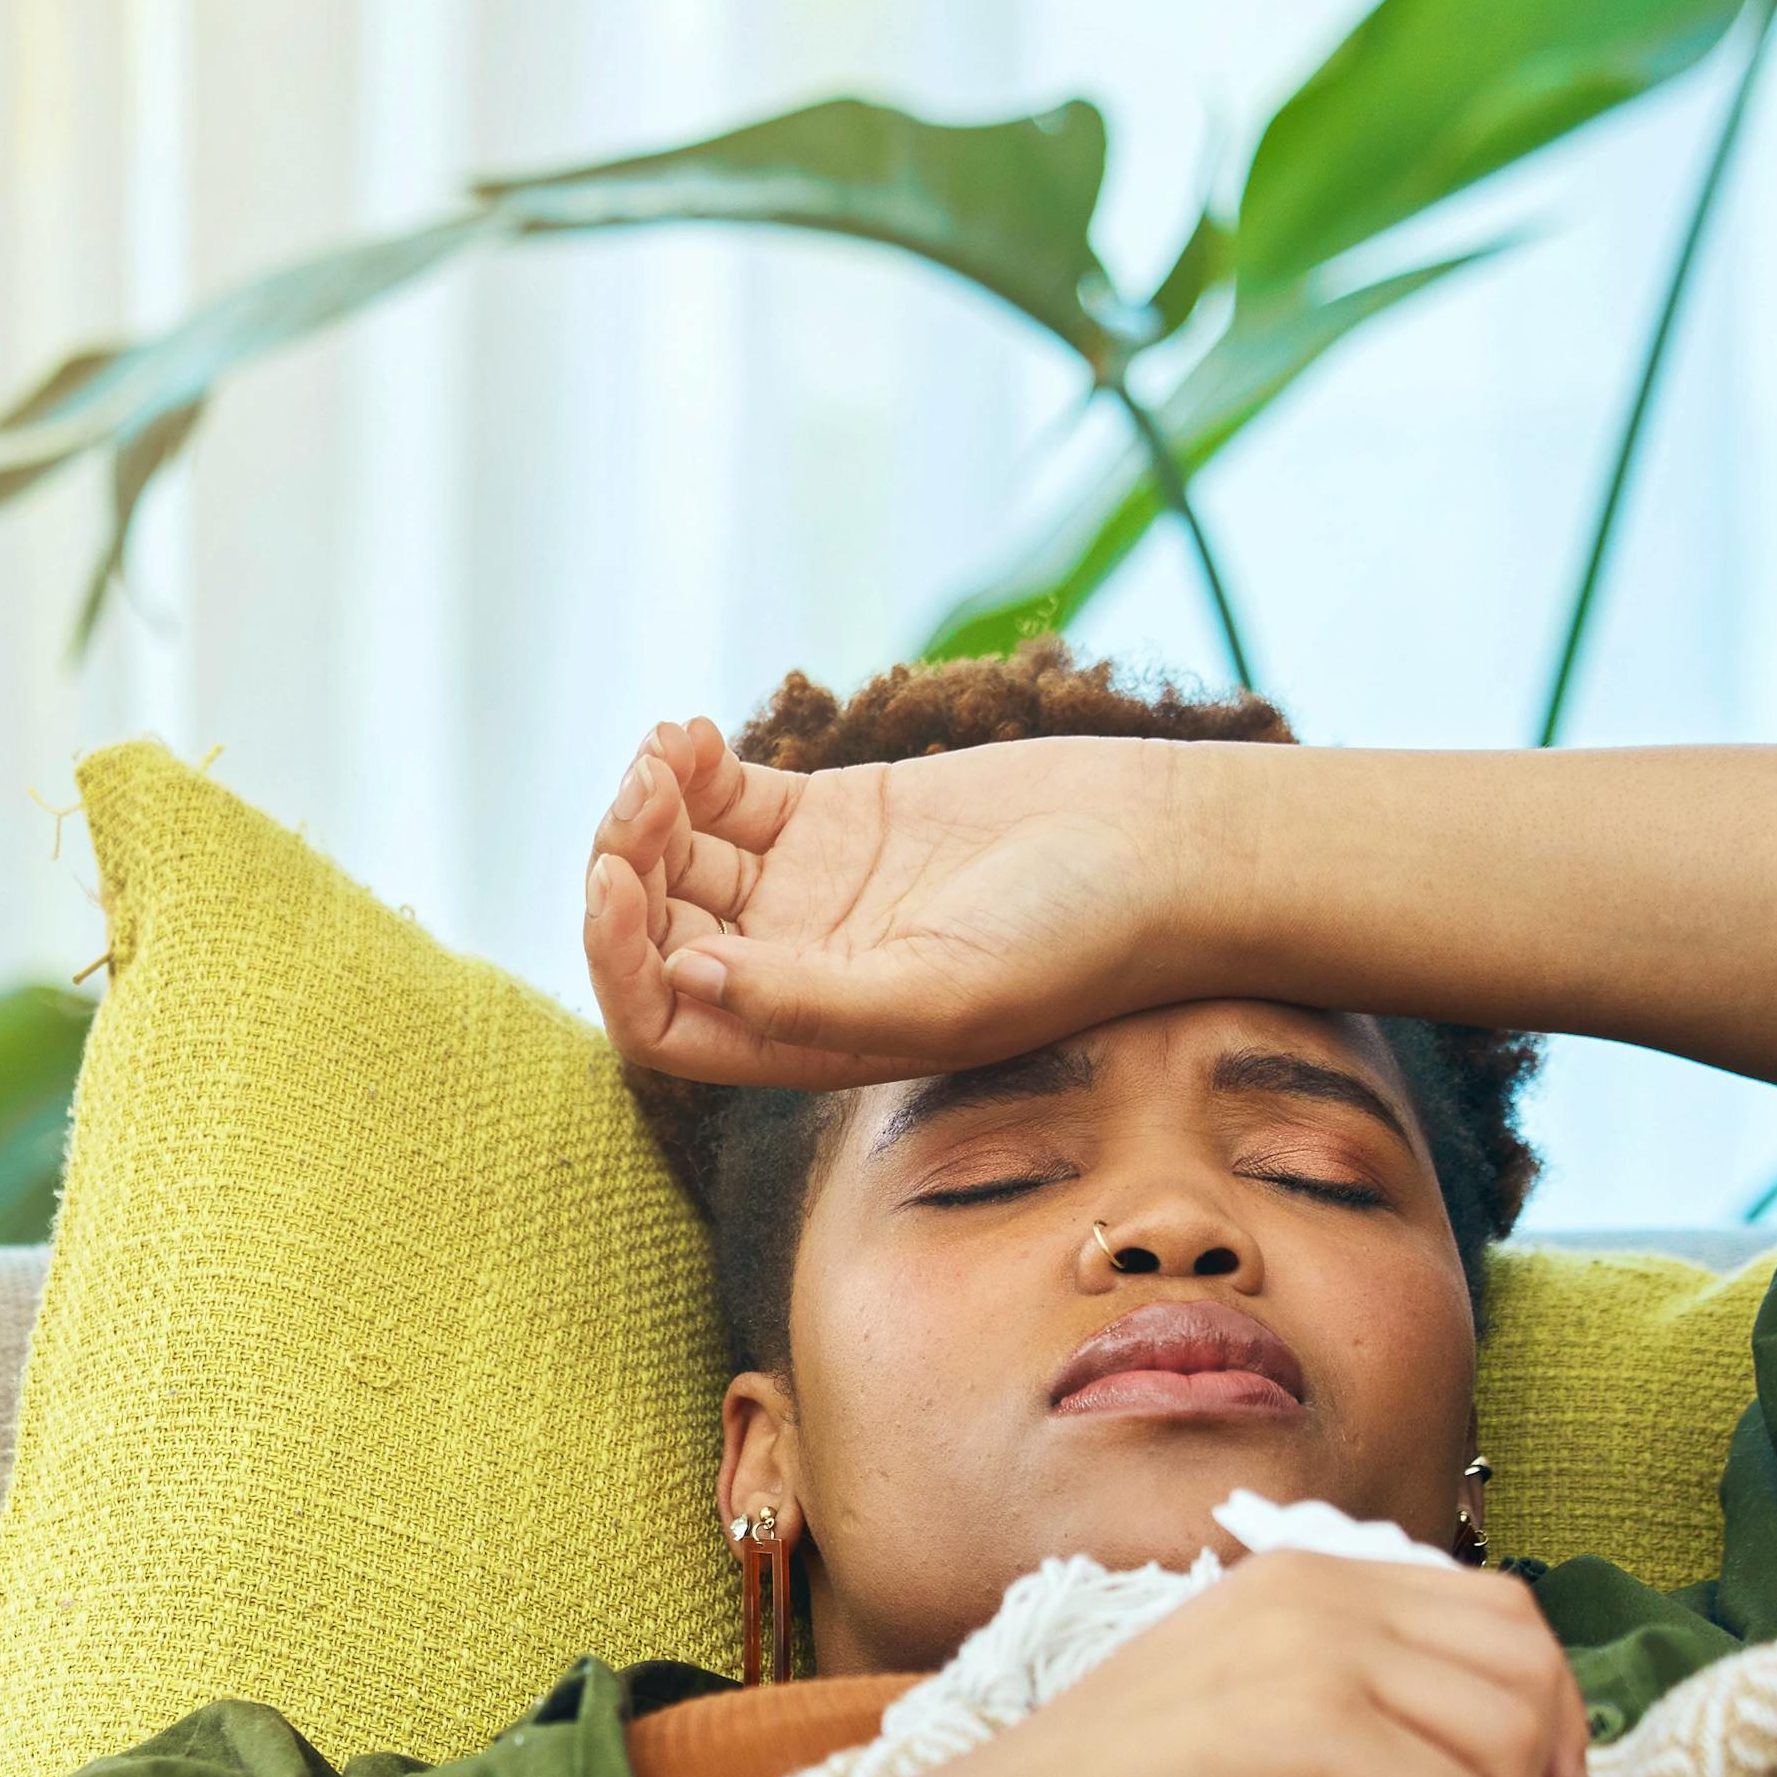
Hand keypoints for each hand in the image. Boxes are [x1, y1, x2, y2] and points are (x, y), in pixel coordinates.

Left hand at [581, 714, 1220, 1089]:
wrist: (1160, 852)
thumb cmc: (1076, 943)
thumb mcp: (946, 992)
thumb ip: (813, 1004)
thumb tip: (687, 980)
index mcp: (812, 1042)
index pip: (666, 1024)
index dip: (617, 960)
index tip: (616, 879)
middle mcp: (798, 976)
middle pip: (655, 935)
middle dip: (622, 864)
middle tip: (645, 794)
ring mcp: (809, 895)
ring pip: (676, 860)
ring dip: (647, 805)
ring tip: (670, 750)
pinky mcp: (832, 818)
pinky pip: (722, 799)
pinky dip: (688, 766)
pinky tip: (692, 734)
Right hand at [869, 1551, 1591, 1776]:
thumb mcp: (1249, 1715)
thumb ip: (1355, 1699)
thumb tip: (1502, 1752)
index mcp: (1308, 1578)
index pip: (1502, 1612)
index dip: (1550, 1713)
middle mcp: (1320, 1591)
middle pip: (1527, 1666)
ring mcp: (1314, 1650)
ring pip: (1507, 1740)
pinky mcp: (1306, 1727)